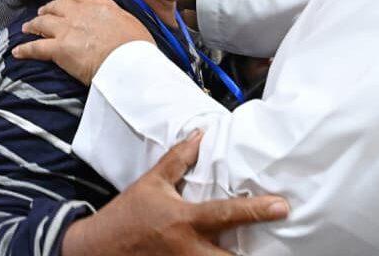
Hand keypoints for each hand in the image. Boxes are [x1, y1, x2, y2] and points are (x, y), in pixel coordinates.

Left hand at [13, 0, 152, 83]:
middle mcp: (82, 13)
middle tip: (43, 14)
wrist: (129, 63)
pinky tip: (18, 51)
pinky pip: (36, 48)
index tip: (65, 2)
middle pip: (58, 6)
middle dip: (48, 9)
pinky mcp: (59, 49)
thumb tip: (119, 25)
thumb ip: (119, 19)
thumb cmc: (137, 48)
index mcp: (102, 5)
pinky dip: (25, 49)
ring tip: (28, 28)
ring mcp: (68, 29)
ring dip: (33, 25)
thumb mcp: (133, 24)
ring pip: (43, 23)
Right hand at [62, 131, 288, 254]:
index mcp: (184, 219)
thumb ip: (179, 159)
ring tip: (260, 249)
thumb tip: (200, 135)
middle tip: (277, 243)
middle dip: (252, 253)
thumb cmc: (127, 214)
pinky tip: (224, 253)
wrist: (96, 249)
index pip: (226, 214)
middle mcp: (187, 248)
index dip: (256, 211)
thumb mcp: (152, 183)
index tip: (282, 207)